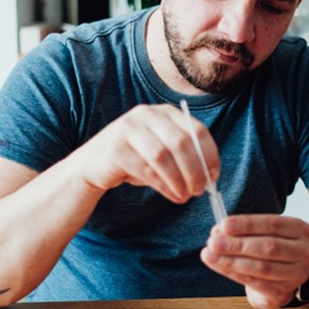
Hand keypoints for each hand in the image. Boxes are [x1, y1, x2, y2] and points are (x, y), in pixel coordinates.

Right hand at [75, 104, 218, 203]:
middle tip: (200, 190)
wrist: (93, 165)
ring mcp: (129, 128)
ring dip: (179, 179)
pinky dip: (164, 185)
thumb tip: (210, 176)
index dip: (210, 154)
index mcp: (165, 112)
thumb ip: (184, 157)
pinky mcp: (116, 148)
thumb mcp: (162, 151)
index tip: (214, 175)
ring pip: (164, 155)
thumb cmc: (135, 159)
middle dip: (195, 170)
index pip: (197, 129)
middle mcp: (148, 114)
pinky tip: (173, 195)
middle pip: (181, 142)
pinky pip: (147, 169)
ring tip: (186, 196)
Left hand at [200, 215, 308, 308]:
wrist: (285, 278)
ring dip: (231, 261)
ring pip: (261, 267)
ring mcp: (297, 275)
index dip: (247, 224)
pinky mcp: (283, 292)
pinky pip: (255, 283)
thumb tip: (219, 230)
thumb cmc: (272, 250)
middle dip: (237, 244)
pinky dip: (234, 273)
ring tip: (210, 255)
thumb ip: (245, 230)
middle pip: (268, 247)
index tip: (224, 225)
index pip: (272, 224)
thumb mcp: (265, 234)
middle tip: (213, 242)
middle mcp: (304, 252)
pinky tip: (219, 266)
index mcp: (300, 230)